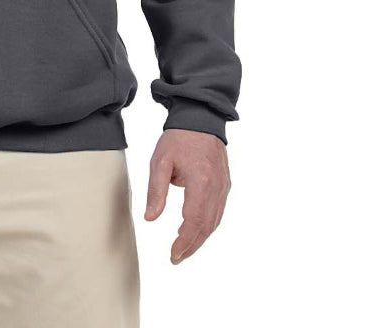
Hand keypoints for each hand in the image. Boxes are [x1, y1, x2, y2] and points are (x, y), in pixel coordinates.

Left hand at [144, 129, 230, 263]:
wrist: (200, 118)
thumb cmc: (178, 139)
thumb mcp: (160, 162)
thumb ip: (156, 191)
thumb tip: (150, 218)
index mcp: (201, 182)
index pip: (193, 221)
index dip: (184, 242)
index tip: (172, 255)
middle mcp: (217, 188)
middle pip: (206, 226)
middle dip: (192, 245)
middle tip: (176, 258)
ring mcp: (224, 187)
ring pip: (214, 222)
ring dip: (200, 238)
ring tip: (184, 249)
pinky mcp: (225, 184)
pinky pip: (218, 212)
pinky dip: (208, 225)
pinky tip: (196, 231)